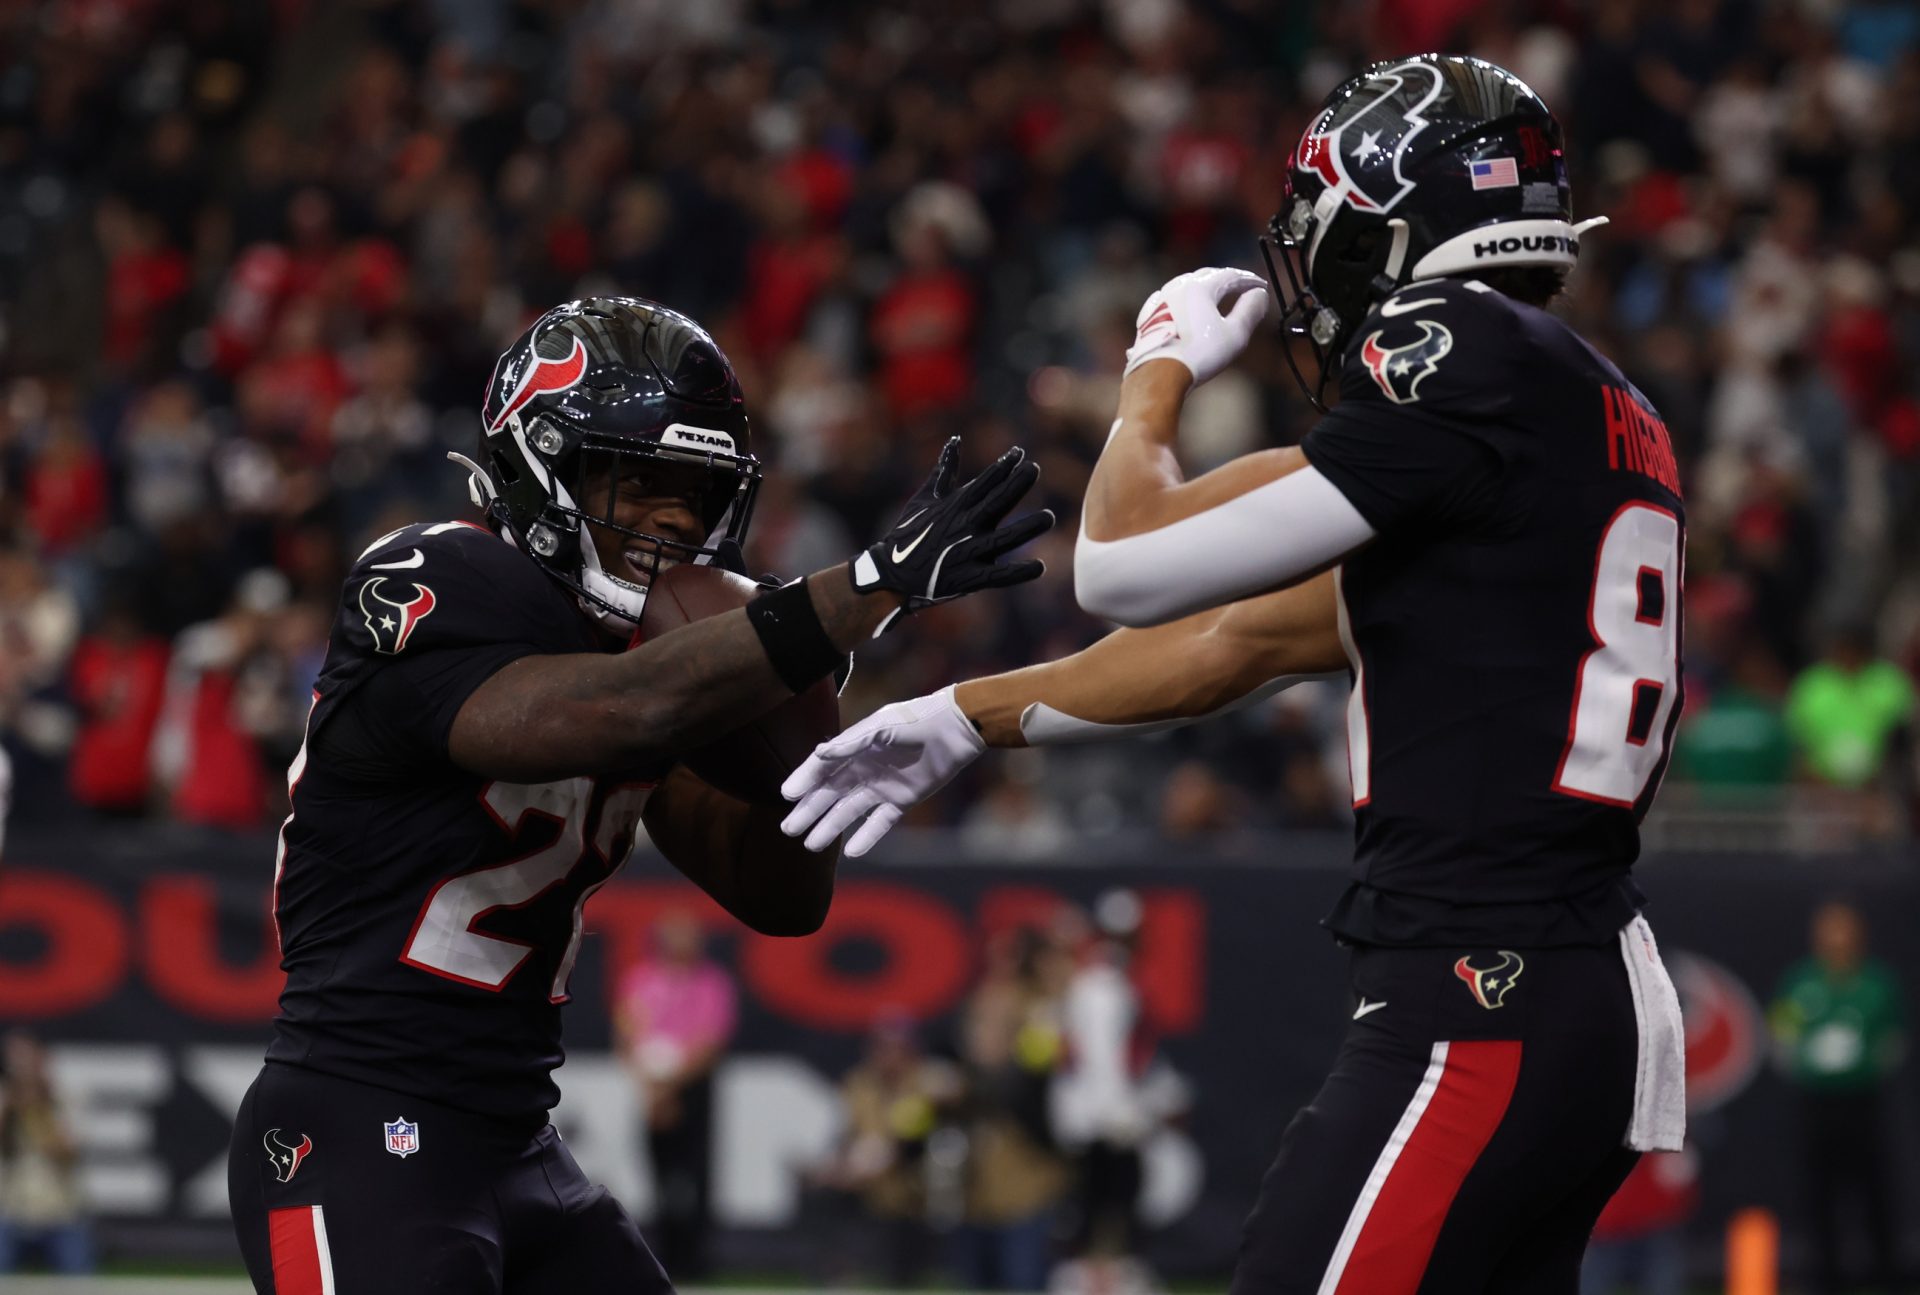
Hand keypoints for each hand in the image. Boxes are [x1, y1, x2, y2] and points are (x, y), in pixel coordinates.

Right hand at [780, 684, 986, 855]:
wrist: (956, 730)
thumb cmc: (916, 721)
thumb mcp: (882, 728)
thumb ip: (851, 743)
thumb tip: (818, 754)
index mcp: (854, 748)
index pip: (821, 767)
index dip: (803, 780)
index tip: (785, 796)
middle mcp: (863, 769)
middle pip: (829, 794)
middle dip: (809, 811)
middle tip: (788, 830)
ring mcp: (881, 787)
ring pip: (849, 812)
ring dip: (831, 827)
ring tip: (811, 845)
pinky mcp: (901, 801)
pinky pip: (879, 823)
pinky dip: (867, 837)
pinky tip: (853, 852)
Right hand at [850, 437, 1053, 634]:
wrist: (891, 574)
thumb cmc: (909, 533)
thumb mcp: (925, 497)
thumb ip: (943, 470)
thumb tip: (955, 441)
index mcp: (955, 506)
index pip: (984, 483)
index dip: (1003, 467)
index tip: (1020, 453)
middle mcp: (964, 527)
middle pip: (995, 503)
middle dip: (1016, 485)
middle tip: (1034, 469)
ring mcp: (967, 553)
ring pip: (1003, 539)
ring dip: (1026, 528)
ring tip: (1048, 517)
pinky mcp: (968, 578)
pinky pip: (998, 576)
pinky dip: (1018, 573)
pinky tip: (1040, 567)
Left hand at [1124, 267, 1269, 386]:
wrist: (1159, 374)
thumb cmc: (1200, 354)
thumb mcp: (1235, 334)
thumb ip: (1250, 311)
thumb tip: (1260, 294)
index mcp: (1200, 287)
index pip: (1230, 275)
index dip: (1248, 280)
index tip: (1261, 286)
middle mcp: (1177, 287)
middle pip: (1207, 276)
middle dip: (1226, 280)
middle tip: (1241, 286)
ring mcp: (1159, 300)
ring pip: (1185, 285)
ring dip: (1203, 287)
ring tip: (1215, 295)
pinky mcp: (1147, 316)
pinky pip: (1168, 300)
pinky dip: (1183, 300)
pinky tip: (1183, 307)